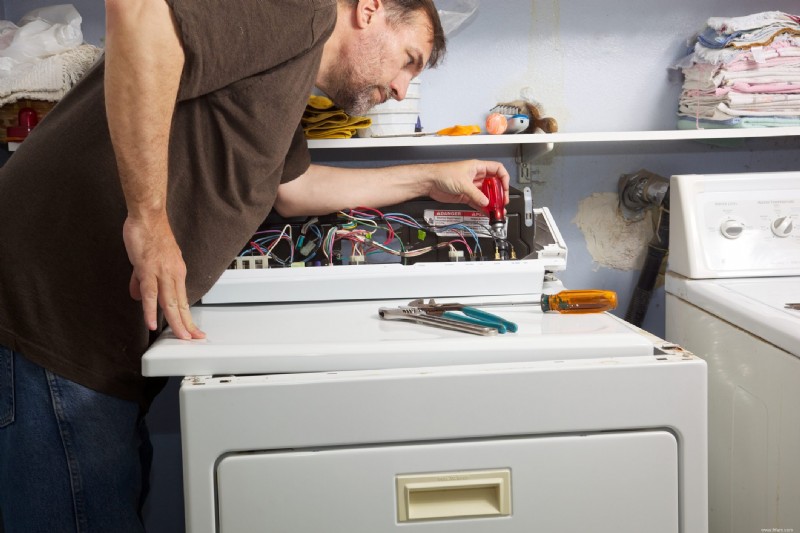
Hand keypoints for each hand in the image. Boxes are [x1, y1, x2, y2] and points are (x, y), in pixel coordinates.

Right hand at [123, 213, 205, 339]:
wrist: (147, 216)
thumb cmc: (148, 234)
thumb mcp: (147, 262)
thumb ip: (142, 281)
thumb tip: (140, 297)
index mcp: (176, 272)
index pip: (183, 299)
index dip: (187, 316)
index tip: (193, 330)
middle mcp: (173, 274)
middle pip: (181, 304)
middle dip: (187, 324)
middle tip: (194, 340)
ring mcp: (162, 272)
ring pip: (170, 302)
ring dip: (175, 322)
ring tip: (180, 337)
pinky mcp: (148, 269)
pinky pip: (150, 294)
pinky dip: (151, 310)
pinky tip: (152, 323)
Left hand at [425, 160, 509, 210]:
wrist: (430, 182)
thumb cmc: (443, 174)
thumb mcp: (463, 183)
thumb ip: (476, 194)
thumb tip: (486, 201)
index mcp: (478, 167)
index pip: (497, 170)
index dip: (504, 179)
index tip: (505, 188)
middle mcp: (476, 176)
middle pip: (493, 184)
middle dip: (499, 194)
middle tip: (502, 202)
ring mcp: (471, 187)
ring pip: (486, 195)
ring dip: (492, 202)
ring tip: (496, 210)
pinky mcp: (466, 195)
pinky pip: (478, 202)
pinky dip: (482, 207)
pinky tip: (486, 212)